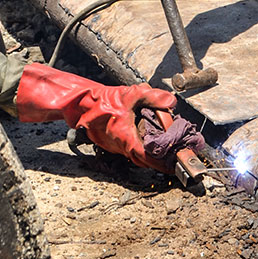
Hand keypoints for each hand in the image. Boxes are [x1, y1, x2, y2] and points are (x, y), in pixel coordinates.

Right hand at [16, 63, 176, 172]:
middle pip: (144, 160)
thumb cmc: (103, 101)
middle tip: (175, 158)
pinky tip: (151, 140)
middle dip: (160, 161)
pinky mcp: (114, 143)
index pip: (147, 157)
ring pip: (137, 156)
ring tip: (168, 150)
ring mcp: (116, 146)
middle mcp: (121, 146)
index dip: (162, 162)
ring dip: (152, 156)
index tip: (174, 164)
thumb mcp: (130, 94)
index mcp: (126, 138)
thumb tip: (171, 102)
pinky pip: (131, 150)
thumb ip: (152, 96)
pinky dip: (143, 149)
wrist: (81, 104)